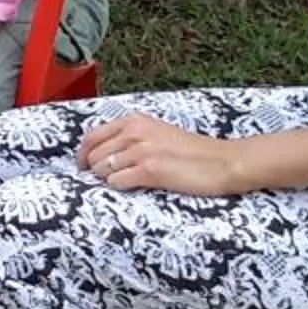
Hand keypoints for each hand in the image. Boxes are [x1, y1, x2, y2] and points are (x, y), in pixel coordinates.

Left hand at [78, 113, 244, 196]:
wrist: (223, 162)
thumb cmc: (192, 152)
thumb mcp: (158, 133)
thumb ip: (131, 137)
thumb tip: (101, 155)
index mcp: (135, 120)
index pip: (92, 136)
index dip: (84, 155)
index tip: (85, 169)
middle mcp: (135, 131)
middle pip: (93, 156)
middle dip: (95, 172)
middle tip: (109, 181)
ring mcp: (142, 150)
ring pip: (101, 171)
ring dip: (108, 181)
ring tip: (128, 183)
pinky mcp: (150, 170)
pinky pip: (116, 183)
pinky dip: (120, 188)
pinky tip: (135, 187)